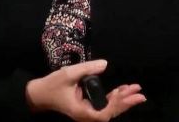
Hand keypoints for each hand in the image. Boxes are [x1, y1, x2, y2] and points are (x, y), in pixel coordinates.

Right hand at [25, 59, 145, 120]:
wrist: (37, 94)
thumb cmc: (51, 86)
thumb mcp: (68, 74)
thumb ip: (87, 68)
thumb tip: (105, 64)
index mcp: (82, 111)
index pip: (104, 113)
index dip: (117, 104)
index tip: (126, 93)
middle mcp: (86, 115)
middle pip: (110, 112)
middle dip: (125, 102)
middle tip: (140, 93)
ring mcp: (86, 112)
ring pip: (108, 109)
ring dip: (122, 100)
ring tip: (134, 89)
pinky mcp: (86, 107)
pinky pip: (103, 105)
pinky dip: (113, 99)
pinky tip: (121, 90)